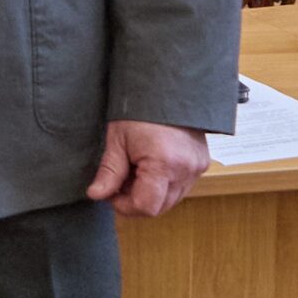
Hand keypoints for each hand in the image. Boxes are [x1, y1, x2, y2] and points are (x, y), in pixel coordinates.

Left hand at [87, 119, 209, 217]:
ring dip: (150, 195)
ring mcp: (197, 168)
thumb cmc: (141, 110)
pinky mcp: (201, 164)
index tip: (111, 194)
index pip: (146, 207)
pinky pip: (180, 188)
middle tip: (120, 182)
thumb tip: (96, 195)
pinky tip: (149, 169)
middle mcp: (186, 170)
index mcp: (164, 164)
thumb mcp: (118, 140)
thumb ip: (109, 172)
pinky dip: (163, 186)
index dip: (125, 206)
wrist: (169, 89)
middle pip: (159, 208)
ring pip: (170, 200)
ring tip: (135, 172)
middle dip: (136, 201)